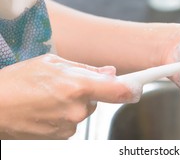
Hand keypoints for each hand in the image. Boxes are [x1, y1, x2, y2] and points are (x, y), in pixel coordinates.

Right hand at [0, 54, 132, 138]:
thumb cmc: (17, 81)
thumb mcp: (53, 63)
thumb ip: (87, 69)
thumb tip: (110, 72)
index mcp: (78, 86)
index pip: (119, 91)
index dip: (132, 88)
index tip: (138, 87)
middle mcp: (76, 110)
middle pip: (97, 100)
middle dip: (87, 92)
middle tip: (64, 85)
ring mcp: (67, 128)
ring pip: (82, 113)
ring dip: (72, 105)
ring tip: (48, 98)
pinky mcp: (58, 140)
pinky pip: (70, 125)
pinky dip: (62, 117)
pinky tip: (45, 109)